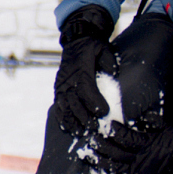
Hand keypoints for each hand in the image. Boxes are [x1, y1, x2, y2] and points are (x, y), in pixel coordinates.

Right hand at [54, 5, 116, 132]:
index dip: (94, 102)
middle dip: (85, 117)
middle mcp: (68, 79)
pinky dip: (62, 118)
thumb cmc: (94, 47)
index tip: (104, 112)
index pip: (86, 89)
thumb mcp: (104, 49)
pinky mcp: (58, 89)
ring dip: (73, 121)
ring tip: (82, 133)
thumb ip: (109, 62)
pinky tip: (69, 128)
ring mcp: (61, 85)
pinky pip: (58, 106)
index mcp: (81, 70)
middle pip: (74, 102)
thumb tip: (114, 74)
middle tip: (96, 128)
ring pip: (64, 107)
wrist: (77, 41)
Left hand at [91, 114, 172, 173]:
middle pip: (116, 152)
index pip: (127, 137)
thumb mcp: (167, 127)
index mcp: (147, 143)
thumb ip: (153, 120)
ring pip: (114, 166)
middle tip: (92, 137)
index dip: (116, 131)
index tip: (109, 124)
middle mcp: (140, 158)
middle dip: (102, 145)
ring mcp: (137, 170)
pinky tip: (95, 171)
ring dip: (99, 159)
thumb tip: (141, 112)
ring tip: (89, 152)